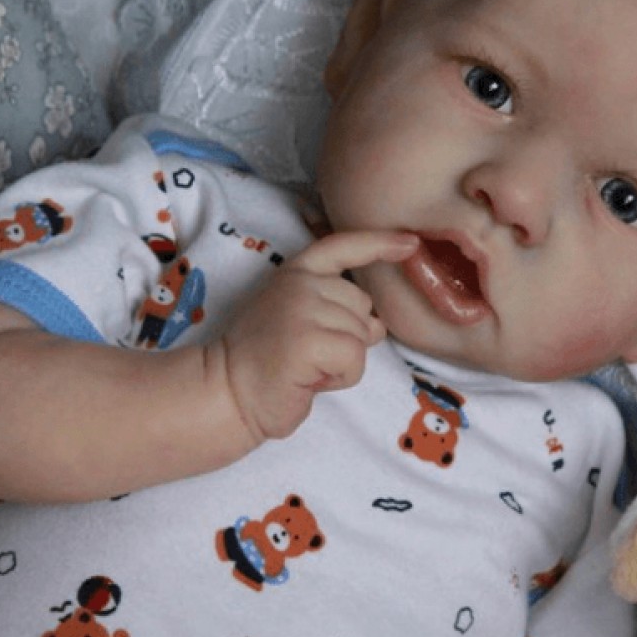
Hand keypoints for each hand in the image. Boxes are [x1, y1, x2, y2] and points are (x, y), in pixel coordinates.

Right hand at [223, 229, 417, 443]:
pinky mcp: (309, 339)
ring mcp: (303, 307)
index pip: (342, 246)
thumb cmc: (267, 363)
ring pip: (363, 335)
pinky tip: (311, 380)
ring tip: (307, 367)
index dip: (379, 243)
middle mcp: (300, 282)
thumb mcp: (300, 319)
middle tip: (309, 354)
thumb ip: (336, 309)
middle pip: (364, 305)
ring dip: (344, 362)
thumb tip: (378, 322)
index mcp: (296, 272)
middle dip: (350, 337)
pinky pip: (356, 358)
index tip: (410, 243)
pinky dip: (341, 378)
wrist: (226, 393)